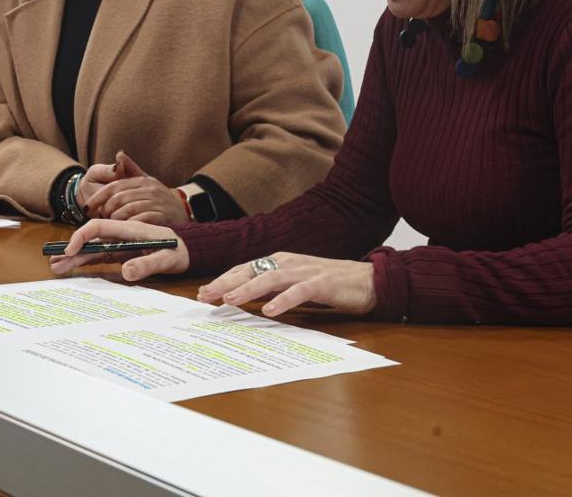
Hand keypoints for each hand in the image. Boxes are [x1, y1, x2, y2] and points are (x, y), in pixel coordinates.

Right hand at [49, 218, 189, 280]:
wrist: (189, 250)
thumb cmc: (179, 251)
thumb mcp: (166, 259)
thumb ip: (147, 265)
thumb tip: (127, 272)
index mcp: (130, 229)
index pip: (100, 227)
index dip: (82, 236)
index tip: (70, 251)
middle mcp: (121, 234)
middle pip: (91, 239)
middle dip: (72, 249)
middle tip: (53, 261)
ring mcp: (120, 244)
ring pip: (92, 248)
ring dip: (75, 257)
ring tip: (56, 267)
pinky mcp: (121, 253)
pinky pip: (99, 256)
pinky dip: (85, 261)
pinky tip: (72, 267)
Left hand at [81, 151, 190, 225]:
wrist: (185, 209)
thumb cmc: (160, 197)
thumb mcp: (146, 180)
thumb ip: (131, 169)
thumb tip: (119, 154)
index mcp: (142, 180)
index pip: (114, 186)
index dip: (98, 197)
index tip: (87, 207)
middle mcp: (149, 190)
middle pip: (118, 199)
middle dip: (106, 210)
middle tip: (100, 219)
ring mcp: (155, 203)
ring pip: (127, 210)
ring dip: (116, 220)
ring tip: (111, 225)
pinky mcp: (161, 217)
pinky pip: (139, 221)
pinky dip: (128, 226)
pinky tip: (123, 231)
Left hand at [196, 254, 376, 317]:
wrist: (368, 280)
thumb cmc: (331, 284)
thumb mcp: (295, 284)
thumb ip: (272, 288)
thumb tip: (245, 299)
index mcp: (280, 262)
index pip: (245, 269)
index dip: (223, 280)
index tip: (203, 293)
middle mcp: (289, 263)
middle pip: (251, 271)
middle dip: (226, 283)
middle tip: (204, 296)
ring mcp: (305, 272)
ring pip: (270, 278)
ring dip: (247, 289)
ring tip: (229, 300)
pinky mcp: (322, 283)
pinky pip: (299, 291)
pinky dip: (283, 300)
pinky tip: (269, 310)